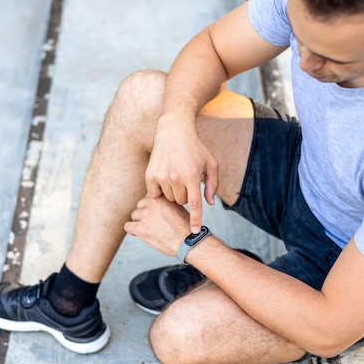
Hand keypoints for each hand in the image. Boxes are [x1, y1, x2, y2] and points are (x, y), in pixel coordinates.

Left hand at [124, 195, 190, 256]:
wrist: (189, 242)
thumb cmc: (185, 227)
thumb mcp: (178, 207)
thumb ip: (165, 202)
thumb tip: (154, 203)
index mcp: (162, 196)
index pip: (149, 196)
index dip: (152, 205)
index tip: (156, 213)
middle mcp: (152, 203)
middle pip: (140, 205)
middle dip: (145, 213)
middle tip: (153, 223)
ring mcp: (145, 215)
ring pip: (134, 215)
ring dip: (139, 222)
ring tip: (150, 230)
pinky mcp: (141, 228)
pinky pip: (128, 226)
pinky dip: (132, 230)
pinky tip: (140, 234)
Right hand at [145, 115, 217, 233]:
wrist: (174, 131)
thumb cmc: (196, 148)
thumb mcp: (211, 164)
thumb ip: (213, 185)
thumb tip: (210, 204)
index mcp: (193, 177)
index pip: (195, 205)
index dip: (196, 220)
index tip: (194, 232)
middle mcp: (176, 178)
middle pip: (181, 202)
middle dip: (185, 195)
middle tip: (186, 182)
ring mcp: (161, 177)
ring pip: (168, 199)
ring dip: (173, 192)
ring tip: (175, 177)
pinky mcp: (150, 175)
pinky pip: (155, 194)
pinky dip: (159, 190)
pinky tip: (164, 178)